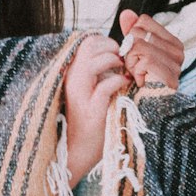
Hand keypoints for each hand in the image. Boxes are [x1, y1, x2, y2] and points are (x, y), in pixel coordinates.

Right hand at [63, 34, 130, 184]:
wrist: (77, 153)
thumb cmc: (88, 122)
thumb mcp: (90, 91)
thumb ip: (98, 73)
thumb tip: (119, 55)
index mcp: (71, 72)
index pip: (88, 42)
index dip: (107, 43)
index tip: (118, 55)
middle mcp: (72, 79)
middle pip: (91, 45)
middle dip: (112, 49)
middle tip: (123, 63)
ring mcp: (80, 93)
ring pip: (97, 60)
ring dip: (115, 62)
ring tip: (123, 73)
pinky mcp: (91, 109)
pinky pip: (107, 85)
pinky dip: (119, 82)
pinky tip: (124, 86)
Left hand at [118, 9, 183, 89]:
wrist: (146, 112)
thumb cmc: (141, 84)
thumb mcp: (134, 54)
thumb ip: (132, 32)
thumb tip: (125, 12)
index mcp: (173, 43)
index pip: (143, 21)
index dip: (132, 38)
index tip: (138, 58)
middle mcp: (179, 51)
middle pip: (138, 32)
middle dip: (130, 52)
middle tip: (138, 70)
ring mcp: (176, 62)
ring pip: (137, 44)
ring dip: (131, 62)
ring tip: (140, 76)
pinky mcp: (168, 72)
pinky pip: (140, 57)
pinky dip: (134, 71)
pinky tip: (142, 82)